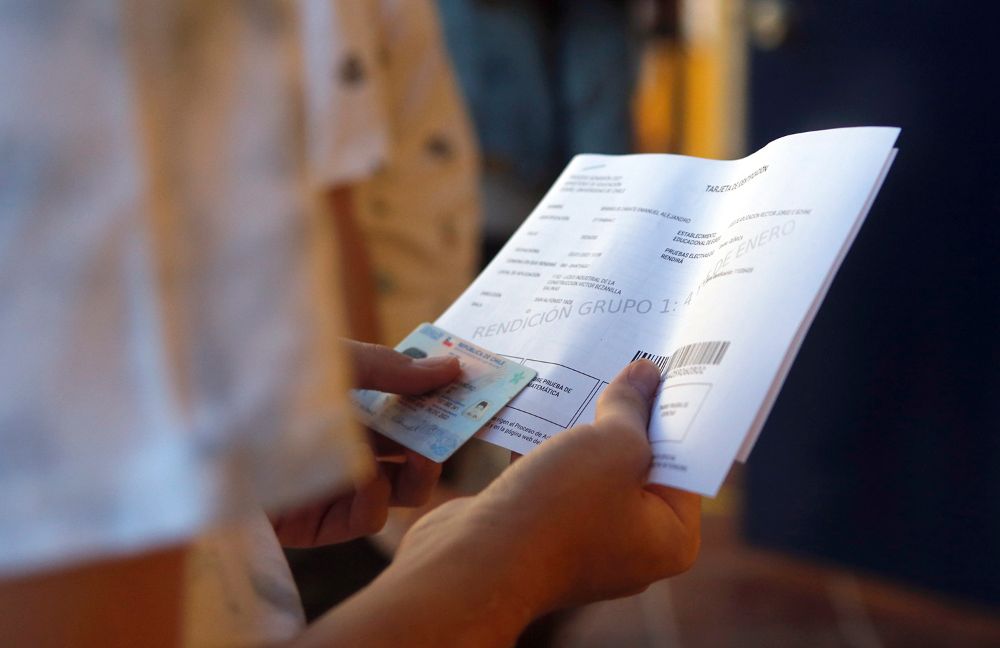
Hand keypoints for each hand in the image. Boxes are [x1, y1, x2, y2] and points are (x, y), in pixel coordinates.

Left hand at [272, 340, 459, 546]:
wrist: (206, 420)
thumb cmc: (270, 381)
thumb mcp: (340, 364)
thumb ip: (396, 369)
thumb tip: (452, 364)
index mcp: (353, 402)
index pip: (410, 408)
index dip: (443, 403)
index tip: (473, 393)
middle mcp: (347, 444)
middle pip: (415, 452)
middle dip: (441, 439)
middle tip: (456, 426)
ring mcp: (334, 484)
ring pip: (403, 490)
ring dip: (418, 469)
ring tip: (418, 452)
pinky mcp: (316, 523)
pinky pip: (367, 518)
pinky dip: (375, 497)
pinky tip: (363, 475)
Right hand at [396, 359, 700, 610]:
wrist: (470, 563)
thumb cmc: (559, 510)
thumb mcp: (612, 445)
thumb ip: (631, 407)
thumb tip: (646, 375)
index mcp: (669, 536)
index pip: (685, 462)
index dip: (674, 412)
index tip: (666, 367)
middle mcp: (632, 544)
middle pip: (639, 463)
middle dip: (625, 415)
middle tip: (623, 361)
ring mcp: (583, 540)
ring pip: (590, 469)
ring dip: (580, 428)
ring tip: (579, 374)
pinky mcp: (540, 533)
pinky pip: (552, 479)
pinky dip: (546, 447)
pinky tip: (537, 407)